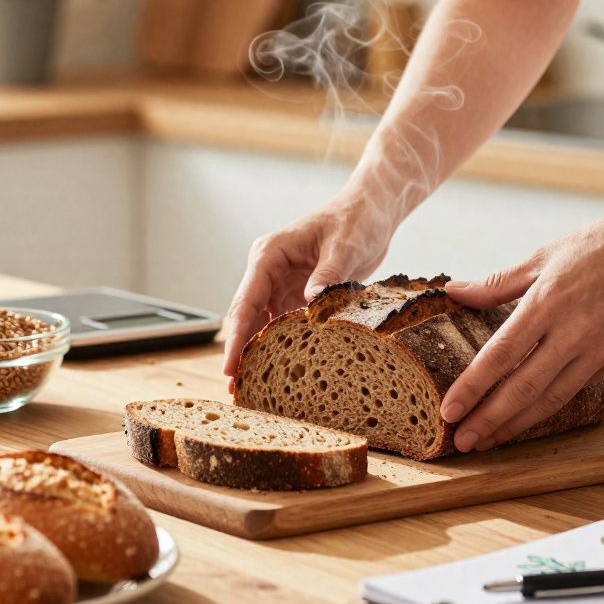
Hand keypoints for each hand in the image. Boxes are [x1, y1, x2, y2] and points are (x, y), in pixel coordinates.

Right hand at [222, 198, 393, 387]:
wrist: (373, 211)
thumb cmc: (357, 218)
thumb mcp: (345, 245)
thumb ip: (329, 274)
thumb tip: (312, 301)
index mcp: (269, 255)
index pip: (245, 302)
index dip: (236, 338)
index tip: (229, 367)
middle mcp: (269, 272)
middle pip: (247, 318)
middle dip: (241, 354)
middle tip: (238, 392)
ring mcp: (281, 285)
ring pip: (262, 326)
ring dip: (259, 355)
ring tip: (255, 392)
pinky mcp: (298, 296)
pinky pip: (284, 326)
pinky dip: (282, 347)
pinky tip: (283, 374)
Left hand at [439, 204, 603, 451]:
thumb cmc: (602, 245)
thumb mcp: (544, 256)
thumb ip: (497, 283)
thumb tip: (454, 291)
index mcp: (548, 303)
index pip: (500, 355)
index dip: (472, 387)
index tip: (448, 410)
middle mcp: (574, 332)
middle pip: (523, 388)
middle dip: (488, 420)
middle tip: (461, 442)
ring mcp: (599, 350)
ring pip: (551, 398)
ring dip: (516, 425)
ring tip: (487, 442)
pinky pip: (575, 390)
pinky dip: (546, 408)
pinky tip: (524, 419)